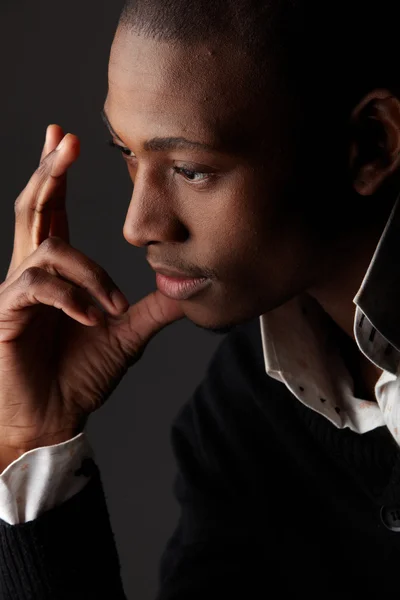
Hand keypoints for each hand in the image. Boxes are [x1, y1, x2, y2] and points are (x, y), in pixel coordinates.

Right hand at [0, 124, 184, 468]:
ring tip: (113, 309)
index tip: (66, 136)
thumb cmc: (78, 376)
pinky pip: (38, 287)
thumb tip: (185, 290)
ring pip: (48, 249)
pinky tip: (94, 319)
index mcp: (56, 272)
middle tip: (64, 137)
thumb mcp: (124, 335)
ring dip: (90, 274)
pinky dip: (73, 298)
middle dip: (49, 170)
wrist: (52, 418)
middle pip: (33, 208)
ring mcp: (15, 291)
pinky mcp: (5, 313)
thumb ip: (151, 310)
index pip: (53, 212)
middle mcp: (31, 273)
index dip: (56, 173)